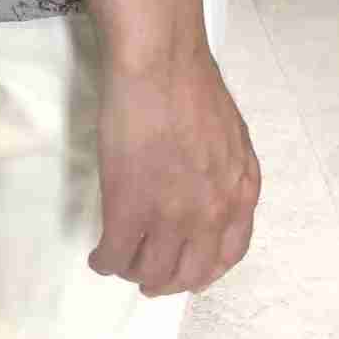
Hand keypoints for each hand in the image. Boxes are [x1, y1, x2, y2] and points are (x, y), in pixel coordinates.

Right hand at [88, 44, 261, 297]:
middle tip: (149, 272)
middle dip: (167, 278)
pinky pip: (114, 255)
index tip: (187, 266)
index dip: (203, 266)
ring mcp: (171, 215)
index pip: (228, 253)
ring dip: (133, 270)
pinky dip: (104, 261)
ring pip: (150, 272)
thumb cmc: (190, 79)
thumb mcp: (229, 133)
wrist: (161, 59)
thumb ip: (223, 170)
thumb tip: (204, 187)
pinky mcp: (129, 209)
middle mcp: (213, 212)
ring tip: (121, 259)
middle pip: (189, 273)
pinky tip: (99, 254)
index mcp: (239, 190)